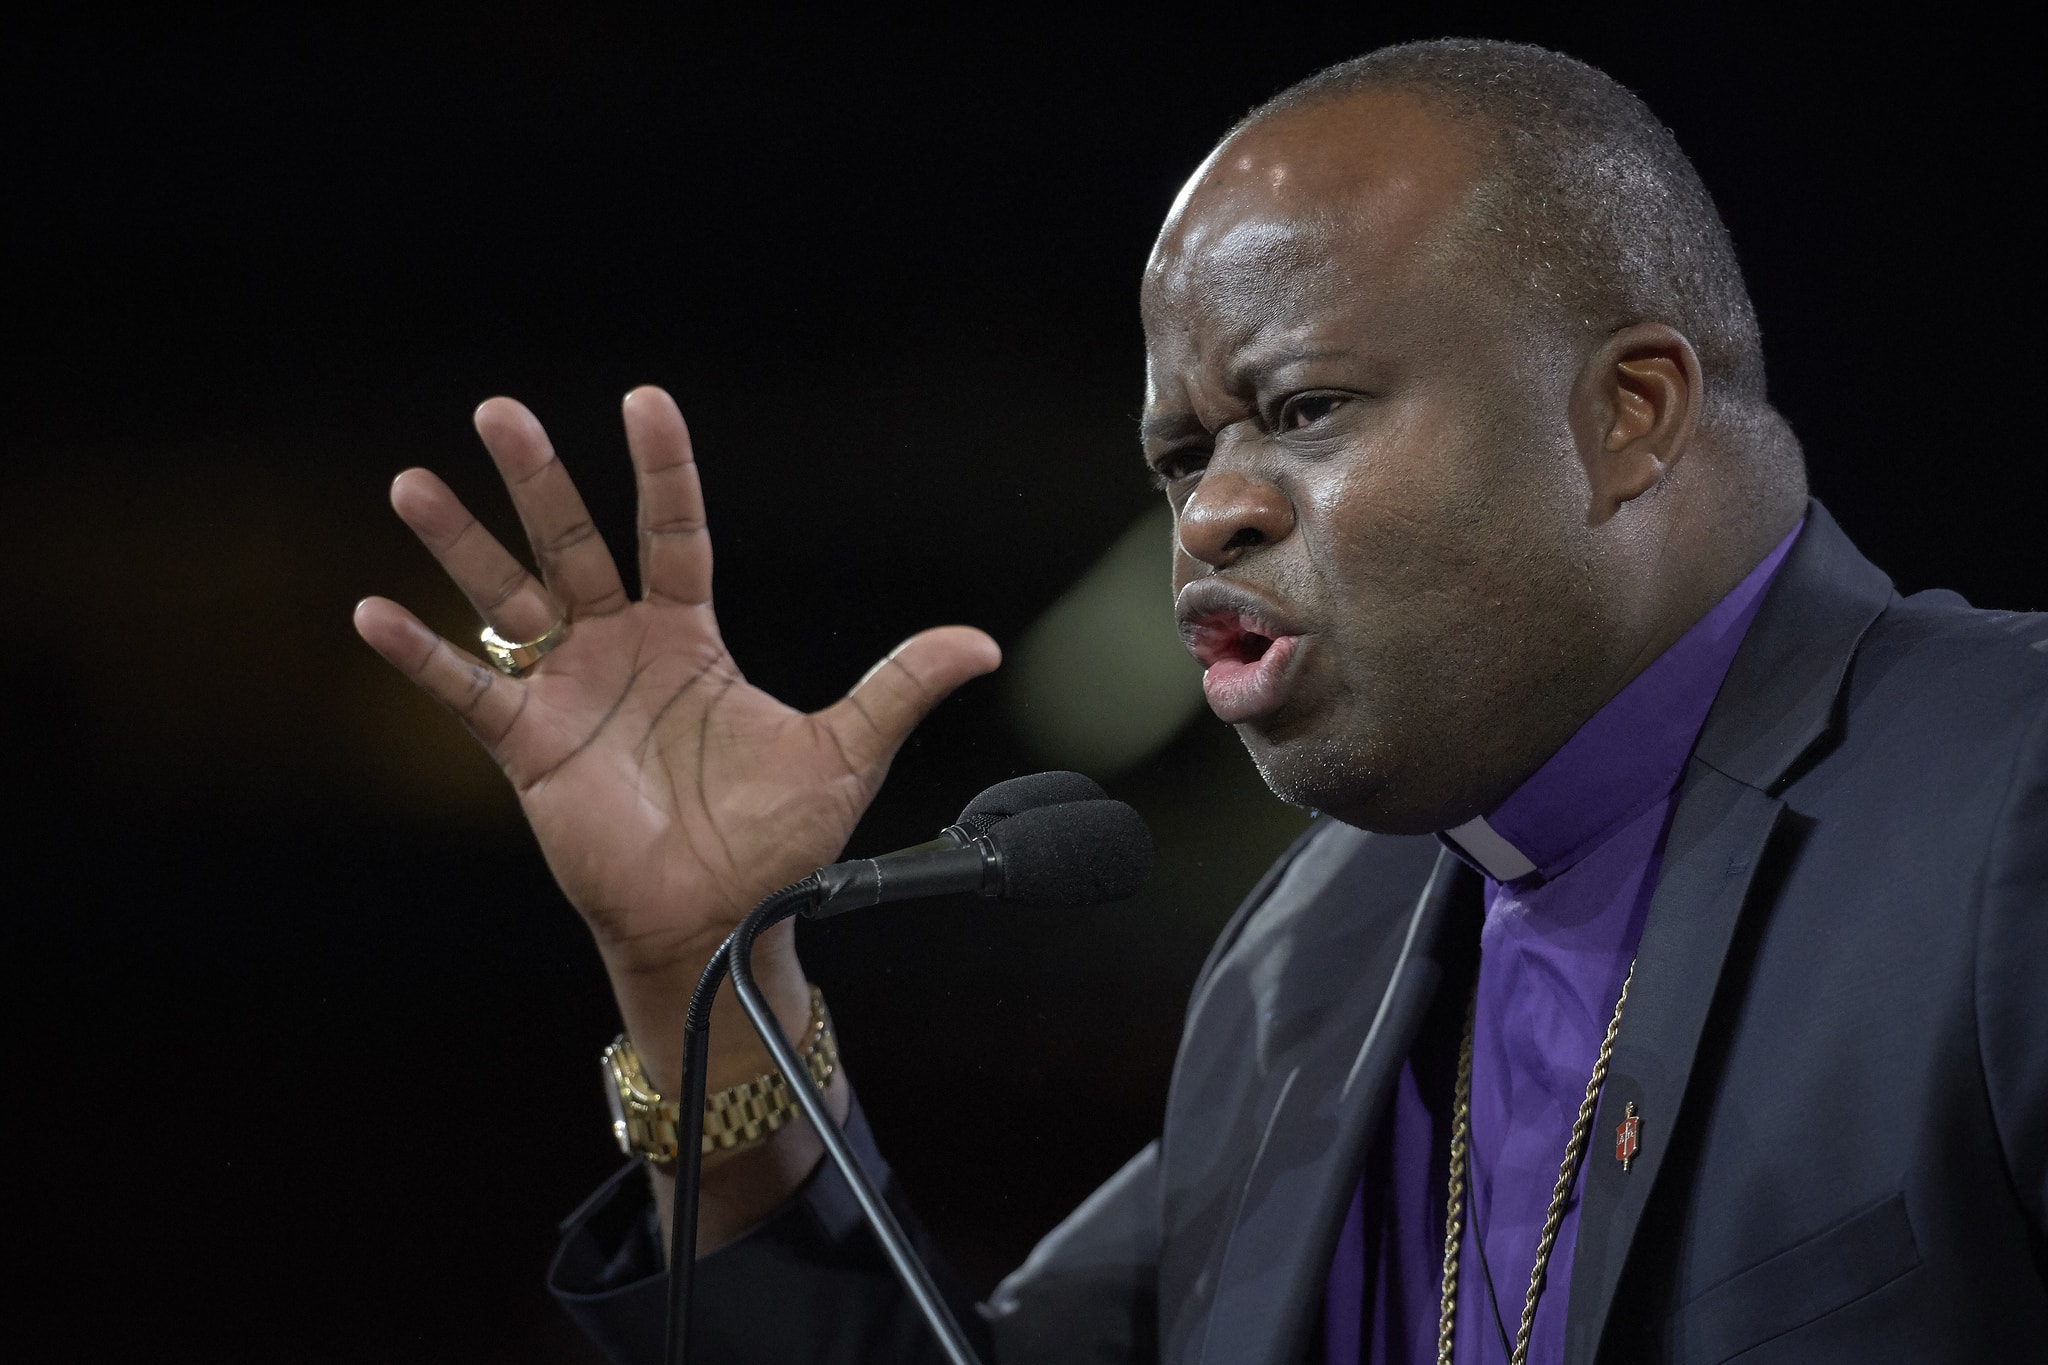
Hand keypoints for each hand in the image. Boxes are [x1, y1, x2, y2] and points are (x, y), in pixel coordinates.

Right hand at [354, 387, 998, 1244]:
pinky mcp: (528, 746)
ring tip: (410, 481)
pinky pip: (466, 690)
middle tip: (499, 409)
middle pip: (572, 543)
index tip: (642, 399)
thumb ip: (899, 686)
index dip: (660, 470)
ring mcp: (567, 693)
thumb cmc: (778, 841)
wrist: (720, 920)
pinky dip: (420, 656)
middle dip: (537, 479)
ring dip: (459, 544)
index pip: (670, 532)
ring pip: (505, 599)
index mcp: (688, 637)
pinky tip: (372, 611)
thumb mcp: (845, 752)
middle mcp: (619, 648)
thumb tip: (983, 644)